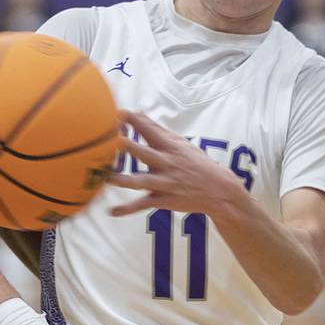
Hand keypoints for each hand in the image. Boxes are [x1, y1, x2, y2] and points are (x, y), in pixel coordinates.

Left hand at [110, 110, 242, 216]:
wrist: (218, 190)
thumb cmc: (195, 162)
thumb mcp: (180, 143)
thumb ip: (156, 129)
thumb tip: (136, 112)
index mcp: (169, 147)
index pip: (150, 131)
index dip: (134, 121)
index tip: (118, 113)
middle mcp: (166, 164)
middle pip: (145, 154)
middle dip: (130, 147)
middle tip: (113, 140)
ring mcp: (164, 183)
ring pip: (141, 181)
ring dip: (124, 180)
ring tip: (107, 178)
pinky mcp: (163, 200)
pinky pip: (143, 205)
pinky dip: (128, 209)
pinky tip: (111, 212)